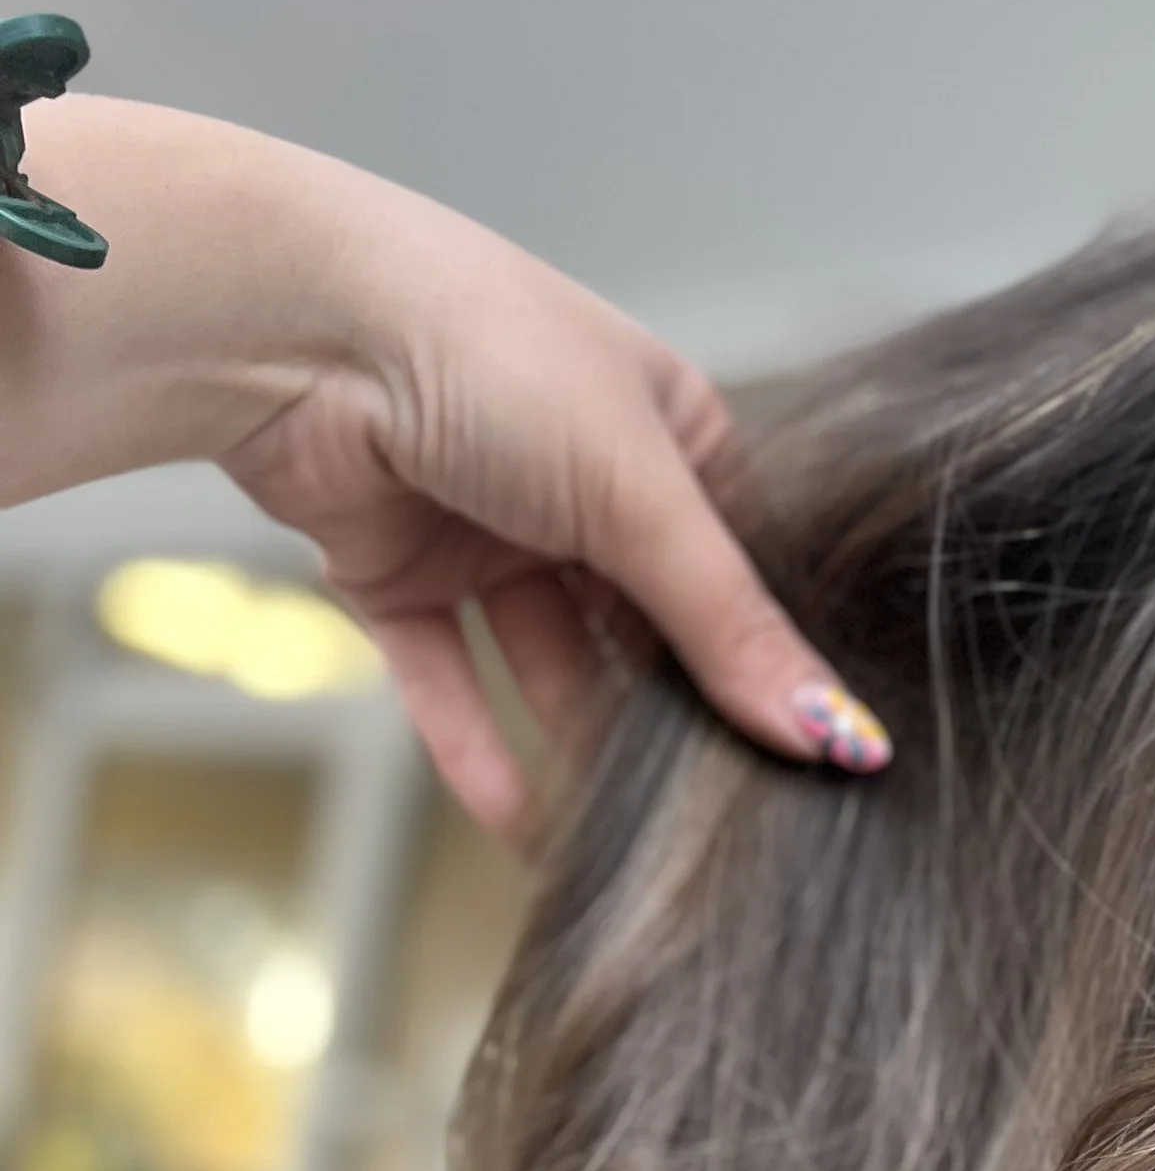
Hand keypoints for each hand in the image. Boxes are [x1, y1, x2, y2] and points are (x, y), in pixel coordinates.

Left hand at [1, 99, 887, 835]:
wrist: (296, 323)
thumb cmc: (490, 352)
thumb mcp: (638, 495)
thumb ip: (730, 627)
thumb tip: (842, 737)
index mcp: (665, 435)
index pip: (737, 571)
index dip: (767, 660)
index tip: (813, 763)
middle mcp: (582, 485)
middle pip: (646, 630)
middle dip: (676, 718)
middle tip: (728, 827)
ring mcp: (490, 533)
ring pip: (549, 667)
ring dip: (579, 750)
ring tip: (628, 847)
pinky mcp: (401, 576)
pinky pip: (452, 683)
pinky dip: (480, 752)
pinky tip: (523, 832)